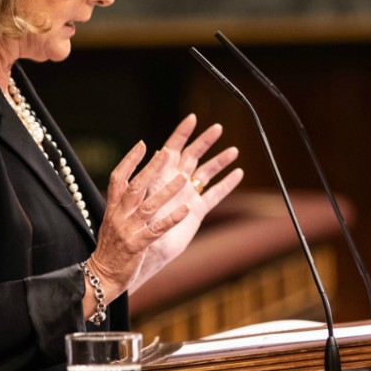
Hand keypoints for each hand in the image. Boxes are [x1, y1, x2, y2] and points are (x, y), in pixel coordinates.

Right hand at [88, 142, 189, 304]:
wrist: (100, 276)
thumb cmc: (110, 248)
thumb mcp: (112, 221)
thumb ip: (122, 203)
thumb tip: (135, 183)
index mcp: (112, 208)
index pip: (118, 178)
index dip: (129, 160)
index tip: (142, 144)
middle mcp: (118, 216)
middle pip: (135, 187)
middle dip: (151, 168)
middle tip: (166, 152)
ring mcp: (127, 230)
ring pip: (148, 206)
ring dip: (166, 191)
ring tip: (183, 178)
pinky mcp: (137, 246)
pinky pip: (156, 230)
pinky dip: (172, 219)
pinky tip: (187, 209)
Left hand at [133, 114, 243, 287]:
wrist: (138, 252)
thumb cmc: (132, 226)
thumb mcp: (139, 198)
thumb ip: (151, 177)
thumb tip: (160, 153)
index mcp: (159, 175)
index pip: (173, 148)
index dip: (181, 133)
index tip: (192, 118)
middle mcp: (175, 182)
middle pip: (193, 155)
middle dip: (205, 141)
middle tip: (218, 128)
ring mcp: (187, 195)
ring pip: (206, 173)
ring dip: (220, 161)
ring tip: (234, 150)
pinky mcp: (196, 212)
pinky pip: (214, 194)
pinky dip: (226, 184)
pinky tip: (238, 174)